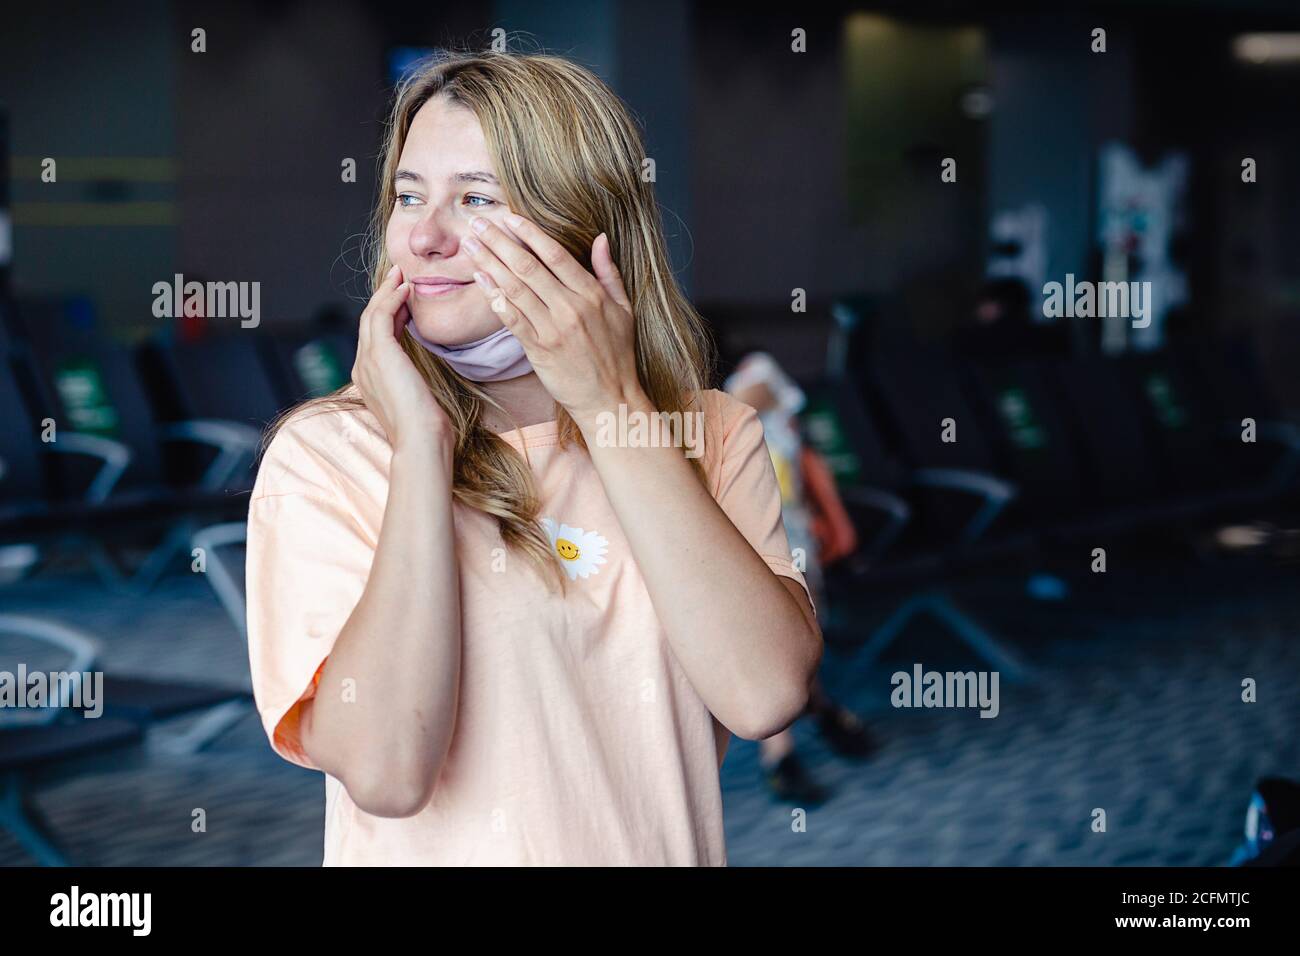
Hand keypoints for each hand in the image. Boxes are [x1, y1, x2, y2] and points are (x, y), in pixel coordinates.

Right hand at [352, 263, 452, 453]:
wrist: (420, 439)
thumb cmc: (425, 427)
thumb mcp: (415, 397)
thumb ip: (410, 380)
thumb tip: (418, 371)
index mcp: (368, 378)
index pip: (374, 337)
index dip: (387, 314)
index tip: (403, 299)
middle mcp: (362, 367)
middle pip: (368, 321)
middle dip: (383, 296)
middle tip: (399, 276)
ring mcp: (367, 360)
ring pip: (371, 315)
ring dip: (387, 291)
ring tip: (402, 275)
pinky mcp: (379, 354)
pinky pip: (380, 316)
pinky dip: (392, 299)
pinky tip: (406, 289)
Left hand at [461, 213, 644, 427]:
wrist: (610, 399)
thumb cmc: (618, 355)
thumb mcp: (624, 309)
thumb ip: (608, 272)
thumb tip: (601, 238)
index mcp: (592, 294)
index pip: (555, 254)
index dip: (529, 233)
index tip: (508, 217)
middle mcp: (571, 308)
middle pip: (528, 266)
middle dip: (500, 242)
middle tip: (479, 223)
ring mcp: (553, 329)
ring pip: (515, 288)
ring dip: (489, 263)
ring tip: (471, 245)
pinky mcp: (539, 349)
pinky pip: (512, 318)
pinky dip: (494, 296)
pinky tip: (480, 279)